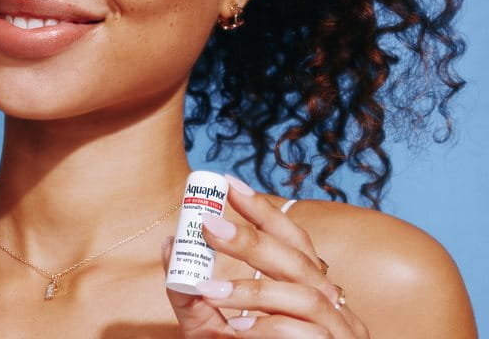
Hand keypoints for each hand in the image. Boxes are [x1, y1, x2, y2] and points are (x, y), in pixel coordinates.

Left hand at [165, 175, 369, 337]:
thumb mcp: (212, 328)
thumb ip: (191, 292)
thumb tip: (169, 245)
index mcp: (307, 289)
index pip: (292, 239)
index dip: (263, 209)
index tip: (229, 183)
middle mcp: (330, 305)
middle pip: (297, 259)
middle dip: (251, 239)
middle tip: (207, 224)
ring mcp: (338, 333)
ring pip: (304, 296)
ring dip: (254, 290)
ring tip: (211, 291)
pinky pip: (304, 336)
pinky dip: (268, 329)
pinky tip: (236, 330)